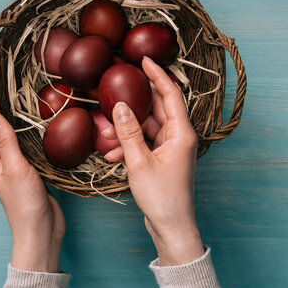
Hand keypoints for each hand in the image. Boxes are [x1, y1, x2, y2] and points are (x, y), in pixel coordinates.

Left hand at [0, 87, 64, 271]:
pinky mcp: (27, 170)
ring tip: (20, 96)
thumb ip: (6, 140)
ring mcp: (13, 165)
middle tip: (7, 82)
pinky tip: (36, 122)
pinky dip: (27, 131)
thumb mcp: (15, 167)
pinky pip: (24, 144)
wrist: (41, 231)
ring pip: (10, 135)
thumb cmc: (24, 203)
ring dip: (13, 117)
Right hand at [102, 57, 204, 265]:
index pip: (170, 94)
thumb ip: (128, 132)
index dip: (157, 75)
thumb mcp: (139, 162)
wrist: (171, 227)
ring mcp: (171, 148)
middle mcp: (178, 136)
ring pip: (146, 127)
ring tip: (106, 135)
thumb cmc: (162, 197)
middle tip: (116, 89)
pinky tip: (111, 154)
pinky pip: (144, 142)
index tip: (143, 60)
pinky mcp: (162, 158)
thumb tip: (119, 106)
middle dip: (134, 103)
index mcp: (181, 133)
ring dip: (127, 129)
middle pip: (156, 108)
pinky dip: (129, 145)